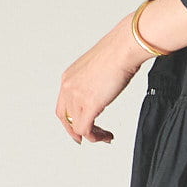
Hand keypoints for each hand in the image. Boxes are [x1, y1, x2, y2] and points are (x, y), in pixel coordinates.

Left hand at [56, 18, 148, 144]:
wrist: (123, 48)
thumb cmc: (117, 52)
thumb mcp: (97, 69)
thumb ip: (93, 82)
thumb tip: (101, 92)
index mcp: (69, 77)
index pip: (63, 105)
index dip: (69, 119)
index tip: (78, 126)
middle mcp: (69, 87)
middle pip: (65, 118)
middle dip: (75, 131)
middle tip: (86, 137)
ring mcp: (77, 96)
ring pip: (76, 127)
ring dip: (92, 135)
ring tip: (104, 136)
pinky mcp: (89, 105)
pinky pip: (86, 130)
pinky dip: (96, 137)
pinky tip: (106, 136)